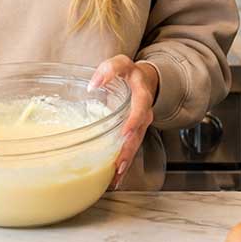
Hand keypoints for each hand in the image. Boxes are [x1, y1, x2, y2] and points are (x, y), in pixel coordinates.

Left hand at [88, 55, 158, 189]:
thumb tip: (93, 85)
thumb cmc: (130, 72)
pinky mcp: (135, 134)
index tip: (126, 132)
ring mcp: (141, 125)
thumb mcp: (120, 63)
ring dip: (126, 161)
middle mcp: (144, 113)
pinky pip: (131, 149)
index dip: (134, 121)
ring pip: (135, 145)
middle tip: (119, 164)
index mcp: (142, 95)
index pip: (140, 108)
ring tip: (115, 176)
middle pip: (138, 133)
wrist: (146, 80)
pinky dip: (124, 163)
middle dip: (129, 150)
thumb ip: (108, 70)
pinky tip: (114, 177)